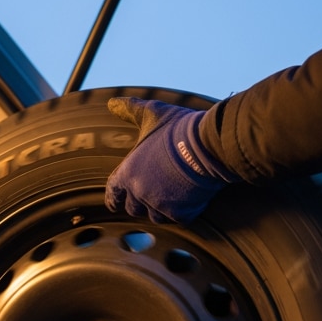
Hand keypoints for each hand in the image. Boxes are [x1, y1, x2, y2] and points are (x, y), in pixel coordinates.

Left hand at [105, 97, 237, 223]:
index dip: (115, 198)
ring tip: (175, 194)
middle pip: (133, 208)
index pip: (113, 193)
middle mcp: (139, 192)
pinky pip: (178, 218)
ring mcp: (159, 205)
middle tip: (154, 193)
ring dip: (162, 208)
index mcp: (127, 173)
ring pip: (156, 216)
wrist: (209, 145)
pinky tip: (191, 197)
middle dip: (141, 202)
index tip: (116, 203)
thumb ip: (130, 110)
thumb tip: (112, 102)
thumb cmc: (179, 129)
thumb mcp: (152, 114)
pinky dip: (184, 210)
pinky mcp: (179, 214)